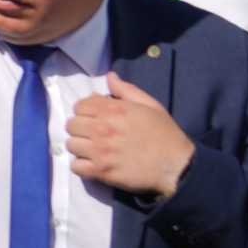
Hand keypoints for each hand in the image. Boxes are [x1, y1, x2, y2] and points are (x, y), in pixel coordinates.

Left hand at [67, 73, 195, 197]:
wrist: (177, 165)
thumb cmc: (165, 134)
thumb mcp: (150, 105)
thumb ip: (127, 90)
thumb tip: (109, 77)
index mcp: (113, 110)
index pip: (79, 106)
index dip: (85, 112)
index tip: (94, 118)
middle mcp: (103, 128)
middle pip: (71, 125)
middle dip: (80, 129)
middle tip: (92, 135)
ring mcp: (100, 151)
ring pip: (71, 145)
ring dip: (79, 147)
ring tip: (92, 150)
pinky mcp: (101, 171)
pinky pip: (75, 167)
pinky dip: (81, 166)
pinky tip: (92, 164)